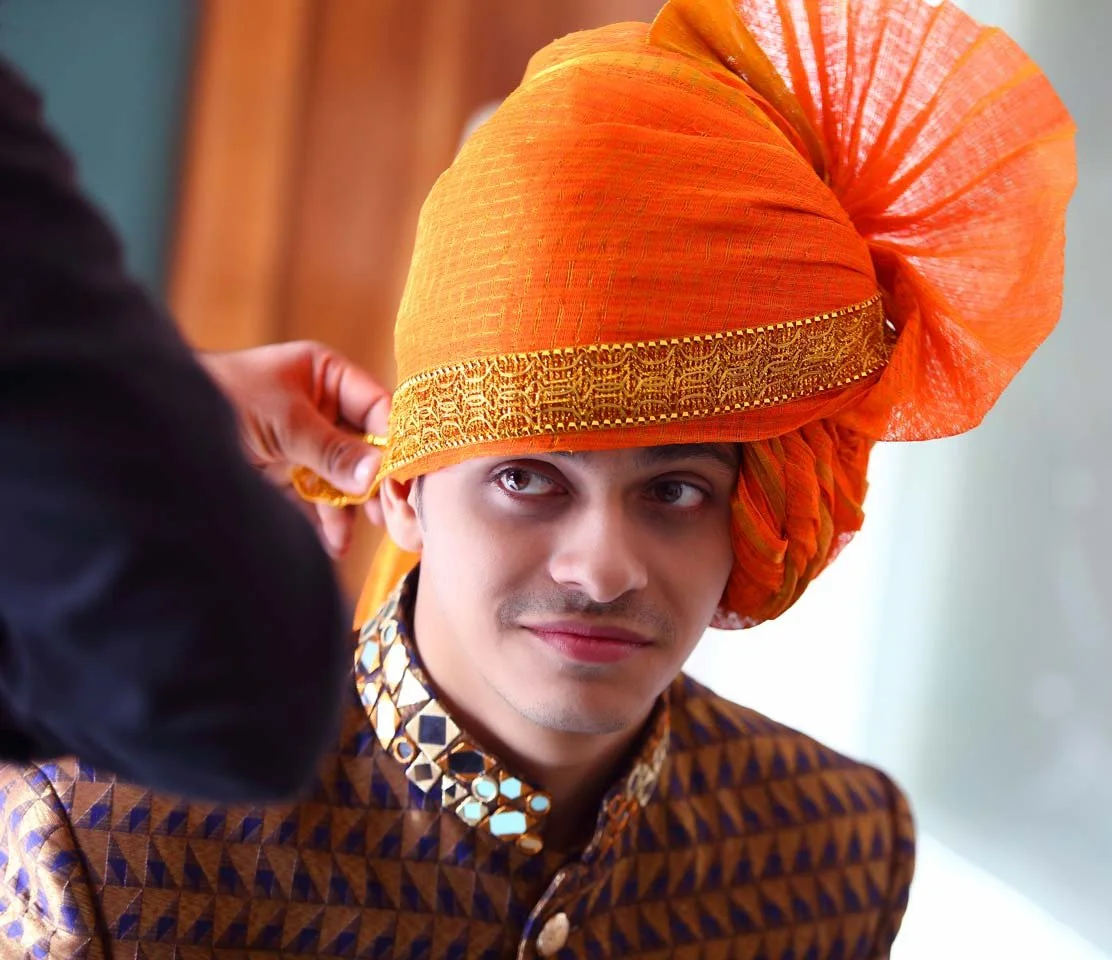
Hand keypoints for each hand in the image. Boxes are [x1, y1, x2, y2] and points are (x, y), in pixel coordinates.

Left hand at [200, 341, 389, 557]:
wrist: (155, 428)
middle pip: (366, 447)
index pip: (378, 406)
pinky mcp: (284, 477)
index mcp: (325, 376)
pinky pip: (317, 501)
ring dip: (351, 508)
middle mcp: (320, 408)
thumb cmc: (220, 399)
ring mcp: (303, 445)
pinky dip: (326, 523)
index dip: (396, 439)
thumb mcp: (283, 422)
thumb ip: (331, 449)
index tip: (408, 474)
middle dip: (376, 481)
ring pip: (344, 479)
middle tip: (390, 513)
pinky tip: (332, 545)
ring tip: (355, 533)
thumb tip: (378, 474)